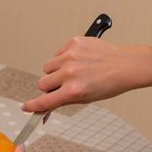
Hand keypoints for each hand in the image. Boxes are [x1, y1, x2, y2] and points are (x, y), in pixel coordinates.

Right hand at [22, 37, 143, 111]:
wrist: (125, 65)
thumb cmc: (109, 84)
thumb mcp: (85, 99)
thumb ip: (62, 102)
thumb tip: (44, 108)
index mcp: (73, 90)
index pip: (44, 101)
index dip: (33, 106)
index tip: (26, 107)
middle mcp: (70, 73)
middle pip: (42, 83)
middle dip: (49, 87)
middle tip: (62, 86)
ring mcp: (71, 56)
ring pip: (47, 67)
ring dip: (55, 71)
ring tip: (72, 71)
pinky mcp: (73, 43)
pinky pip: (57, 54)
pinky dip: (63, 59)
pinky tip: (78, 61)